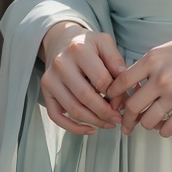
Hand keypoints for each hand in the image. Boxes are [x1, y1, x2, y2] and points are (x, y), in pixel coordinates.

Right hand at [39, 19, 127, 135]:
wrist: (61, 41)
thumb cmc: (88, 45)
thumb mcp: (104, 43)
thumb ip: (116, 60)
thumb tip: (126, 83)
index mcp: (79, 50)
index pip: (101, 80)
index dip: (115, 95)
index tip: (124, 102)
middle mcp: (61, 64)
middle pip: (86, 97)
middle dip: (106, 113)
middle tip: (119, 119)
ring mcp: (50, 80)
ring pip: (73, 110)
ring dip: (94, 122)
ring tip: (109, 124)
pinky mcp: (45, 92)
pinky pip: (57, 117)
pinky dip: (74, 128)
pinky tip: (91, 129)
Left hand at [104, 17, 171, 137]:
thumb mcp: (170, 48)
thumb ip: (152, 64)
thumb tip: (137, 82)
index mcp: (152, 60)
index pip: (121, 82)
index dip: (112, 96)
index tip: (111, 102)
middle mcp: (161, 78)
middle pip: (132, 107)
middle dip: (126, 119)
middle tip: (125, 124)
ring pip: (148, 121)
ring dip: (146, 125)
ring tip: (149, 123)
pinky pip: (169, 128)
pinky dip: (163, 130)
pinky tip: (165, 126)